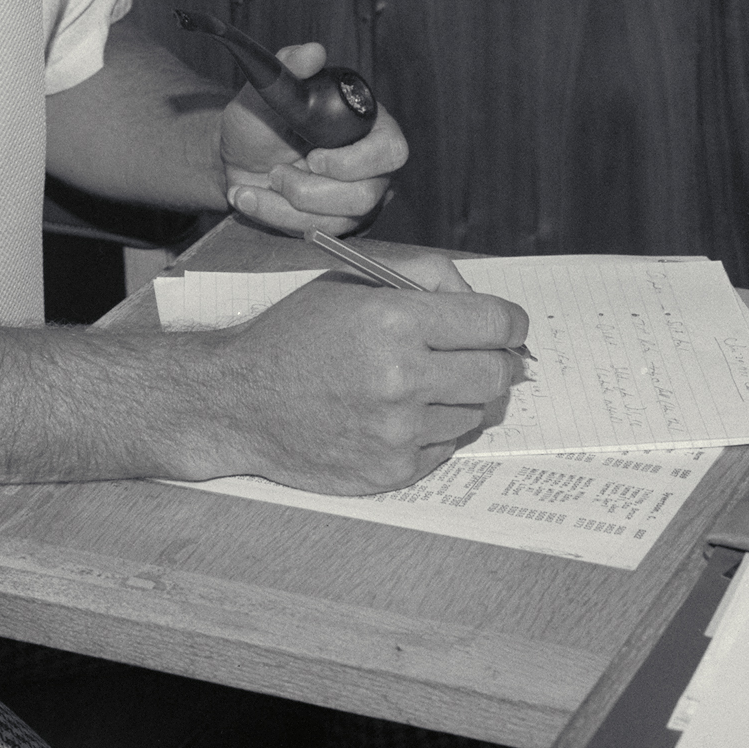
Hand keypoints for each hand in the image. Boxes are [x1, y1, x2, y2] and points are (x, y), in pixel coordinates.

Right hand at [201, 251, 528, 493]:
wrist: (238, 401)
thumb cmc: (294, 334)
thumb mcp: (350, 281)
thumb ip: (424, 276)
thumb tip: (482, 302)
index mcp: (393, 320)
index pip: (495, 322)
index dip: (510, 322)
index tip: (507, 326)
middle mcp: (401, 377)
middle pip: (499, 373)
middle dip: (497, 360)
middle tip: (480, 357)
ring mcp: (398, 430)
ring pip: (476, 413)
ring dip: (462, 397)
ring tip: (423, 385)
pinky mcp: (391, 471)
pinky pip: (446, 448)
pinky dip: (435, 430)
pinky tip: (400, 414)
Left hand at [217, 41, 406, 236]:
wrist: (237, 156)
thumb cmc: (260, 120)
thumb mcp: (267, 90)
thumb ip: (289, 67)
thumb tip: (313, 52)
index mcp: (367, 125)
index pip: (391, 150)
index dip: (356, 162)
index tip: (314, 158)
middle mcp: (370, 165)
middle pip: (366, 195)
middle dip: (311, 191)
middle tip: (276, 173)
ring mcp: (353, 198)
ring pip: (338, 221)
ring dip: (287, 206)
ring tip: (259, 182)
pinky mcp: (332, 223)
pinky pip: (315, 234)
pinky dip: (276, 218)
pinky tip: (249, 198)